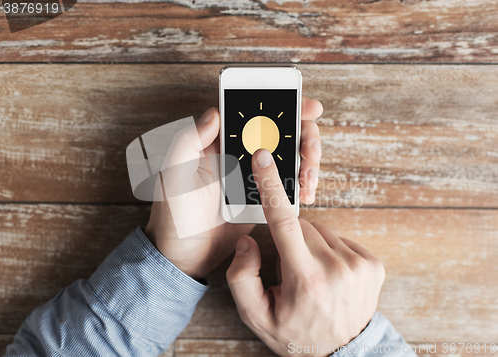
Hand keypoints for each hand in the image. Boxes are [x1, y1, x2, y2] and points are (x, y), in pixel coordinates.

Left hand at [145, 97, 323, 279]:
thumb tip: (214, 112)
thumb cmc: (172, 215)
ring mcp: (254, 176)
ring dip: (307, 162)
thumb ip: (188, 141)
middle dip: (304, 135)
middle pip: (281, 132)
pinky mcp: (263, 197)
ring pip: (290, 157)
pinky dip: (302, 185)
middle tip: (309, 150)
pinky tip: (305, 193)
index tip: (306, 108)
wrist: (184, 256)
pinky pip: (288, 184)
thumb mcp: (173, 176)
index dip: (282, 105)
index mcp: (218, 142)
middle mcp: (239, 154)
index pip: (253, 114)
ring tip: (308, 179)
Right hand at [226, 149, 384, 355]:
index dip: (271, 187)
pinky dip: (329, 249)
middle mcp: (337, 267)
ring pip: (321, 230)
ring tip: (311, 274)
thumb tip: (249, 239)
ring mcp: (359, 264)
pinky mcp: (373, 263)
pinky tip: (328, 272)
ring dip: (309, 244)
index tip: (264, 159)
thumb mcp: (256, 315)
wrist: (342, 353)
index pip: (284, 222)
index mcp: (306, 278)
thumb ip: (242, 276)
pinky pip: (340, 239)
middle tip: (290, 269)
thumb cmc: (295, 333)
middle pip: (301, 225)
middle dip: (290, 239)